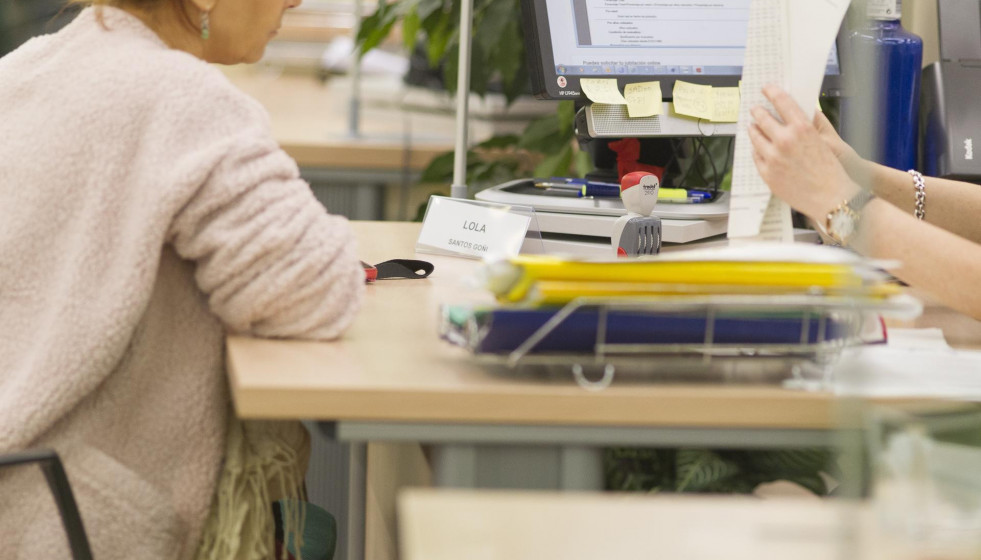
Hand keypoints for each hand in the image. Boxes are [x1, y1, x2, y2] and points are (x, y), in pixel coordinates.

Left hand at [748, 85, 860, 221]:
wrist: (833, 198)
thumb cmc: (832, 171)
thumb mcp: (824, 141)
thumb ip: (809, 125)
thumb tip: (798, 111)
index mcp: (801, 129)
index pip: (781, 101)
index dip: (772, 92)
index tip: (766, 88)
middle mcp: (785, 141)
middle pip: (763, 118)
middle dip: (758, 110)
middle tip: (755, 107)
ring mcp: (773, 158)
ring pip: (755, 137)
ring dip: (753, 128)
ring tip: (752, 125)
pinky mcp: (767, 174)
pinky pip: (756, 156)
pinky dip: (756, 149)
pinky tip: (757, 146)